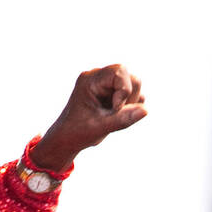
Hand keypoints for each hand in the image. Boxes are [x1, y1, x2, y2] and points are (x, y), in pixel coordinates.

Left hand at [32, 64, 146, 172]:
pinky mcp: (111, 93)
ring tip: (115, 116)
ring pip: (133, 84)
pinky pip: (130, 93)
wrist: (66, 139)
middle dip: (130, 97)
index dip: (124, 91)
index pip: (120, 71)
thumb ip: (123, 119)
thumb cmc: (78, 133)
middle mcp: (98, 77)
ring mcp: (105, 84)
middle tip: (116, 115)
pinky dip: (130, 106)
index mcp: (90, 80)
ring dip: (131, 103)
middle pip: (130, 76)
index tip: (114, 110)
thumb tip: (145, 110)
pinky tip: (116, 115)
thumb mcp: (100, 128)